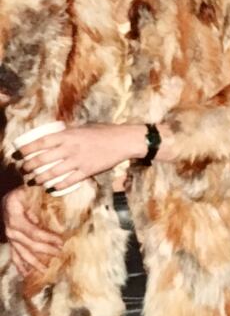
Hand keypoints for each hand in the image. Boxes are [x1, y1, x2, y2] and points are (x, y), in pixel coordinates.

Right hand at [2, 186, 61, 274]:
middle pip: (30, 245)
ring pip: (22, 254)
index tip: (61, 241)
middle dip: (46, 250)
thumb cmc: (21, 192)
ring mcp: (10, 237)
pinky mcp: (10, 240)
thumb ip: (36, 206)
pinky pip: (14, 255)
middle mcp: (11, 231)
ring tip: (45, 270)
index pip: (34, 233)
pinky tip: (25, 273)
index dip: (48, 238)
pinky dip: (20, 265)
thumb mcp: (29, 194)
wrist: (8, 195)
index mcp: (16, 220)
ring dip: (34, 262)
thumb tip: (43, 221)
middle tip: (60, 253)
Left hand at [18, 123, 147, 191]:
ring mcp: (78, 161)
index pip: (41, 143)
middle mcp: (71, 148)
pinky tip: (51, 188)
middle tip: (23, 170)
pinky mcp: (87, 171)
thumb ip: (69, 133)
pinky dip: (57, 186)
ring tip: (33, 181)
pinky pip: (68, 181)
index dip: (26, 149)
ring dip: (39, 178)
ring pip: (52, 173)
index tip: (18, 154)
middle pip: (42, 160)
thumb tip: (55, 137)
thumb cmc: (105, 131)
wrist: (124, 140)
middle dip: (29, 166)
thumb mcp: (84, 127)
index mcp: (69, 135)